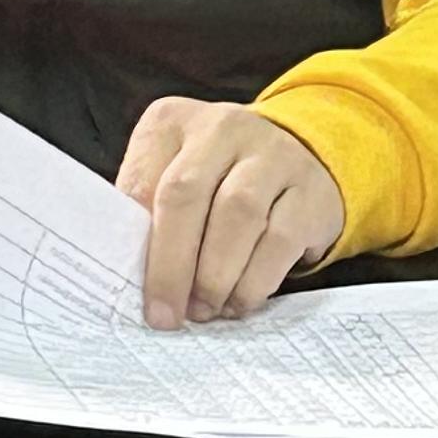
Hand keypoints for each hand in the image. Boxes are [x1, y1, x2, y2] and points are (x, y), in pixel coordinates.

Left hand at [116, 97, 343, 328]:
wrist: (297, 160)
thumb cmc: (217, 180)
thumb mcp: (174, 176)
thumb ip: (148, 213)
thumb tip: (127, 275)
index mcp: (174, 122)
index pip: (143, 180)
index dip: (134, 241)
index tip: (130, 290)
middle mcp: (224, 127)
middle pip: (186, 192)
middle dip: (172, 263)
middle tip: (167, 315)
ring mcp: (273, 153)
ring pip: (238, 215)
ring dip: (215, 276)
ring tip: (204, 310)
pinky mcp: (310, 190)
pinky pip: (280, 240)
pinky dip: (254, 281)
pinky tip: (239, 302)